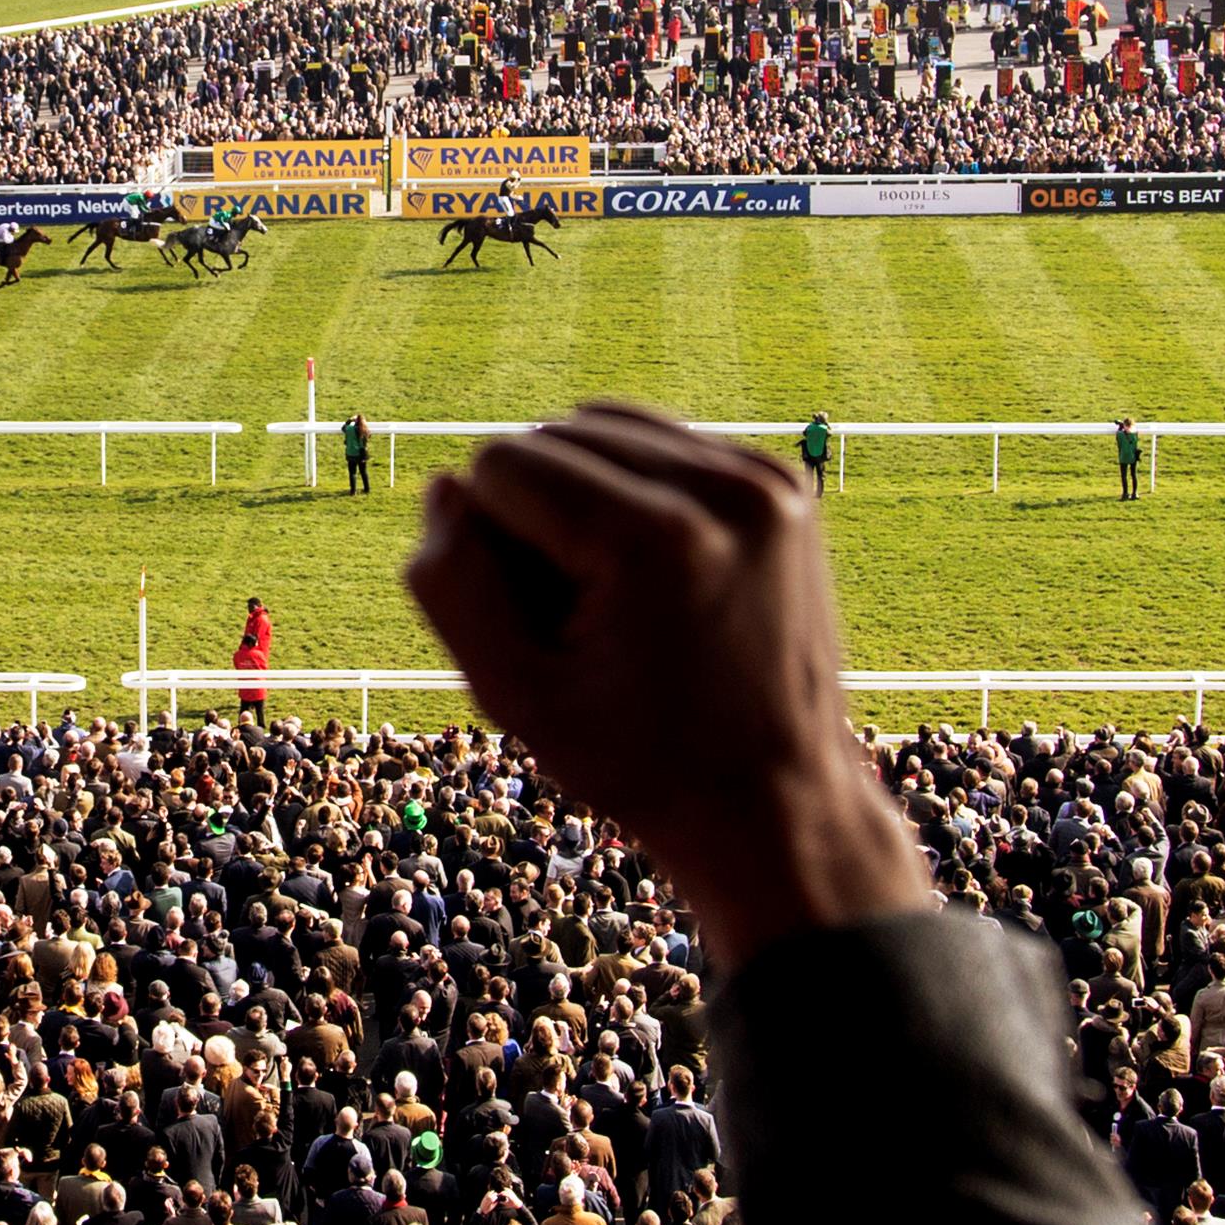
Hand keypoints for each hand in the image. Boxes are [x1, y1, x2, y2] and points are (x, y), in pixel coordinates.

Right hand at [405, 406, 928, 970]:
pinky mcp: (779, 483)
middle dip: (532, 511)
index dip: (488, 544)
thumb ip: (454, 585)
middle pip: (551, 434)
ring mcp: (763, 481)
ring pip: (602, 427)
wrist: (776, 797)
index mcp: (657, 539)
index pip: (499, 463)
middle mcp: (723, 490)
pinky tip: (644, 567)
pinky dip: (629, 488)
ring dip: (576, 490)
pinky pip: (660, 443)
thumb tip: (445, 488)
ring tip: (608, 588)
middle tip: (574, 613)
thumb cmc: (639, 759)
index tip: (537, 623)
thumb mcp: (514, 694)